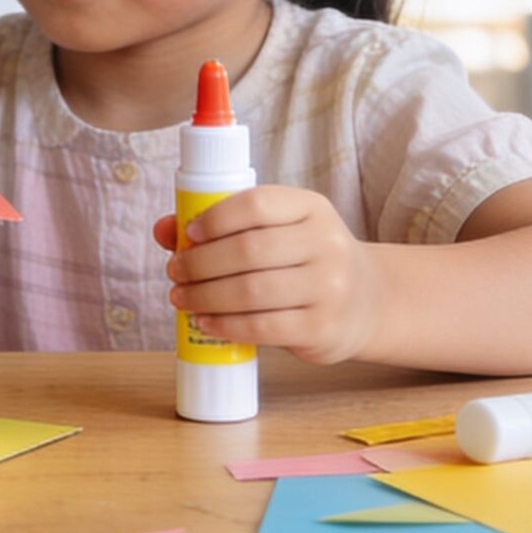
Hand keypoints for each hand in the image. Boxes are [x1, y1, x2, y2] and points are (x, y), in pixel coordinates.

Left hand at [157, 187, 381, 365]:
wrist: (367, 302)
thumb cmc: (306, 260)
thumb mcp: (280, 230)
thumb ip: (226, 224)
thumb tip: (164, 229)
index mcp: (312, 207)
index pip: (257, 204)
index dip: (215, 218)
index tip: (187, 235)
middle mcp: (326, 243)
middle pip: (248, 250)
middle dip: (200, 263)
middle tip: (175, 272)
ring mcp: (329, 288)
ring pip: (252, 291)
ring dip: (205, 296)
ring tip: (182, 298)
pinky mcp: (322, 328)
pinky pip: (264, 328)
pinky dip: (226, 325)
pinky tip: (206, 322)